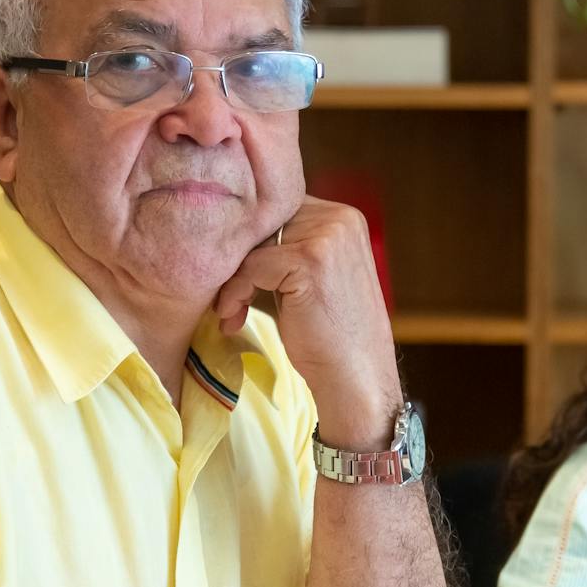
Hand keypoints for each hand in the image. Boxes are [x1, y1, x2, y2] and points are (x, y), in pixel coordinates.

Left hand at [214, 198, 400, 449]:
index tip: (238, 276)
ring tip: (232, 310)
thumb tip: (236, 231)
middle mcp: (340, 218)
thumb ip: (292, 246)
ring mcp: (327, 237)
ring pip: (254, 243)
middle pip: (264, 222)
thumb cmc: (332, 335)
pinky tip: (233, 318)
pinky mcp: (307, 260)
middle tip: (230, 296)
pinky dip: (235, 293)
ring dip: (233, 278)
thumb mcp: (317, 277)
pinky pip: (250, 266)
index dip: (253, 241)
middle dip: (241, 259)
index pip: (280, 208)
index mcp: (345, 217)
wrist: (356, 378)